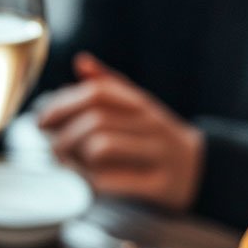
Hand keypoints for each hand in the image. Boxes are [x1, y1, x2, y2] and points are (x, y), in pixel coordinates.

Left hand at [38, 53, 204, 211]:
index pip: (98, 93)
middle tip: (53, 151)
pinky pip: (116, 181)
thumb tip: (80, 62)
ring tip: (69, 167)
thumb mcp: (138, 110)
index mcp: (141, 104)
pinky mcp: (159, 185)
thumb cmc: (158, 141)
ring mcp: (157, 154)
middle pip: (96, 119)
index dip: (63, 105)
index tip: (42, 122)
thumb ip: (110, 87)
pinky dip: (94, 182)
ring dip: (76, 159)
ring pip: (102, 147)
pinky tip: (88, 184)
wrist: (204, 172)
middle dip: (65, 136)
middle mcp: (151, 124)